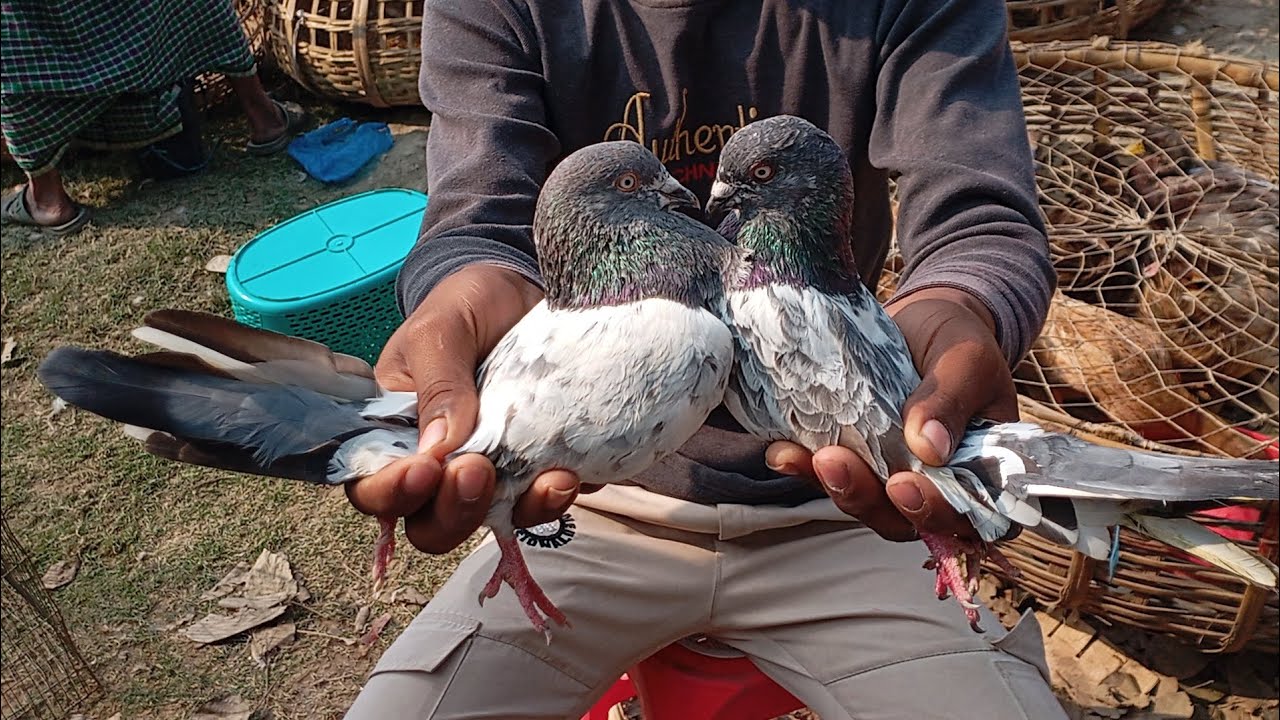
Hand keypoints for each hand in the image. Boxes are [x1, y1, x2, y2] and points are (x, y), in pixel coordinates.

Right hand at [345, 264, 584, 553]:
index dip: (392, 493)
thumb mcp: (440, 329)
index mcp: (393, 434)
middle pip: (432, 523)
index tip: (424, 471)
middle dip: (454, 512)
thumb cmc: (465, 306)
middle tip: (478, 472)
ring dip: (522, 511)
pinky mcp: (537, 467)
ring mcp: (492, 471)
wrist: (524, 289)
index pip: (375, 486)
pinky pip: (548, 500)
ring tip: (550, 479)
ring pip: (496, 521)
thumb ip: (436, 383)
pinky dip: (562, 494)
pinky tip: (575, 471)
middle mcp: (439, 465)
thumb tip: (438, 449)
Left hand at [766, 286, 1019, 540]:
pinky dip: (803, 467)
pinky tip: (783, 452)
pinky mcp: (854, 459)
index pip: (970, 517)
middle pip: (905, 519)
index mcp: (983, 474)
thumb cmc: (957, 342)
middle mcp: (936, 486)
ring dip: (834, 486)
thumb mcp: (967, 358)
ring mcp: (891, 476)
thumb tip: (929, 447)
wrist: (919, 319)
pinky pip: (827, 476)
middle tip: (839, 465)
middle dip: (869, 499)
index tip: (904, 487)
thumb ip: (952, 399)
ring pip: (864, 503)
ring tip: (811, 456)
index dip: (938, 513)